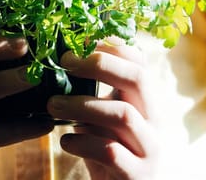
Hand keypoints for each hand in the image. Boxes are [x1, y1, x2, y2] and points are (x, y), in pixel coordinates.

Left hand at [47, 39, 159, 179]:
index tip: (80, 40)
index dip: (112, 45)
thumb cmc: (106, 153)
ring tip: (52, 105)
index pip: (140, 62)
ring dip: (82, 105)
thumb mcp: (99, 119)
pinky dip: (83, 143)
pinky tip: (65, 142)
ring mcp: (149, 148)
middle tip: (64, 61)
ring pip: (123, 114)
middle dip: (99, 64)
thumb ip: (90, 95)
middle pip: (138, 77)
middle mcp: (153, 120)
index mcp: (144, 101)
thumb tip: (57, 62)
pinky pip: (111, 152)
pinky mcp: (138, 175)